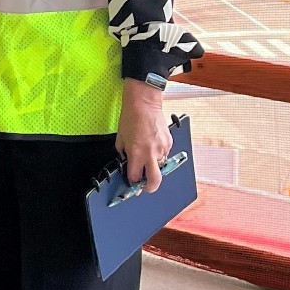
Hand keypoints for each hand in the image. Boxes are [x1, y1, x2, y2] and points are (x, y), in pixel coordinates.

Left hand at [114, 78, 171, 193]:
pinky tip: (152, 144)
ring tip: (147, 156)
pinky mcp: (168, 143)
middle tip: (145, 187)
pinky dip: (158, 154)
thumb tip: (127, 161)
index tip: (131, 180)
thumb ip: (124, 153)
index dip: (132, 181)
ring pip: (160, 167)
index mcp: (136, 153)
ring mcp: (162, 149)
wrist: (144, 103)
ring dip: (153, 166)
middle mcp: (150, 154)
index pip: (135, 177)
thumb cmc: (131, 117)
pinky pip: (164, 155)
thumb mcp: (121, 138)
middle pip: (154, 181)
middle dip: (149, 187)